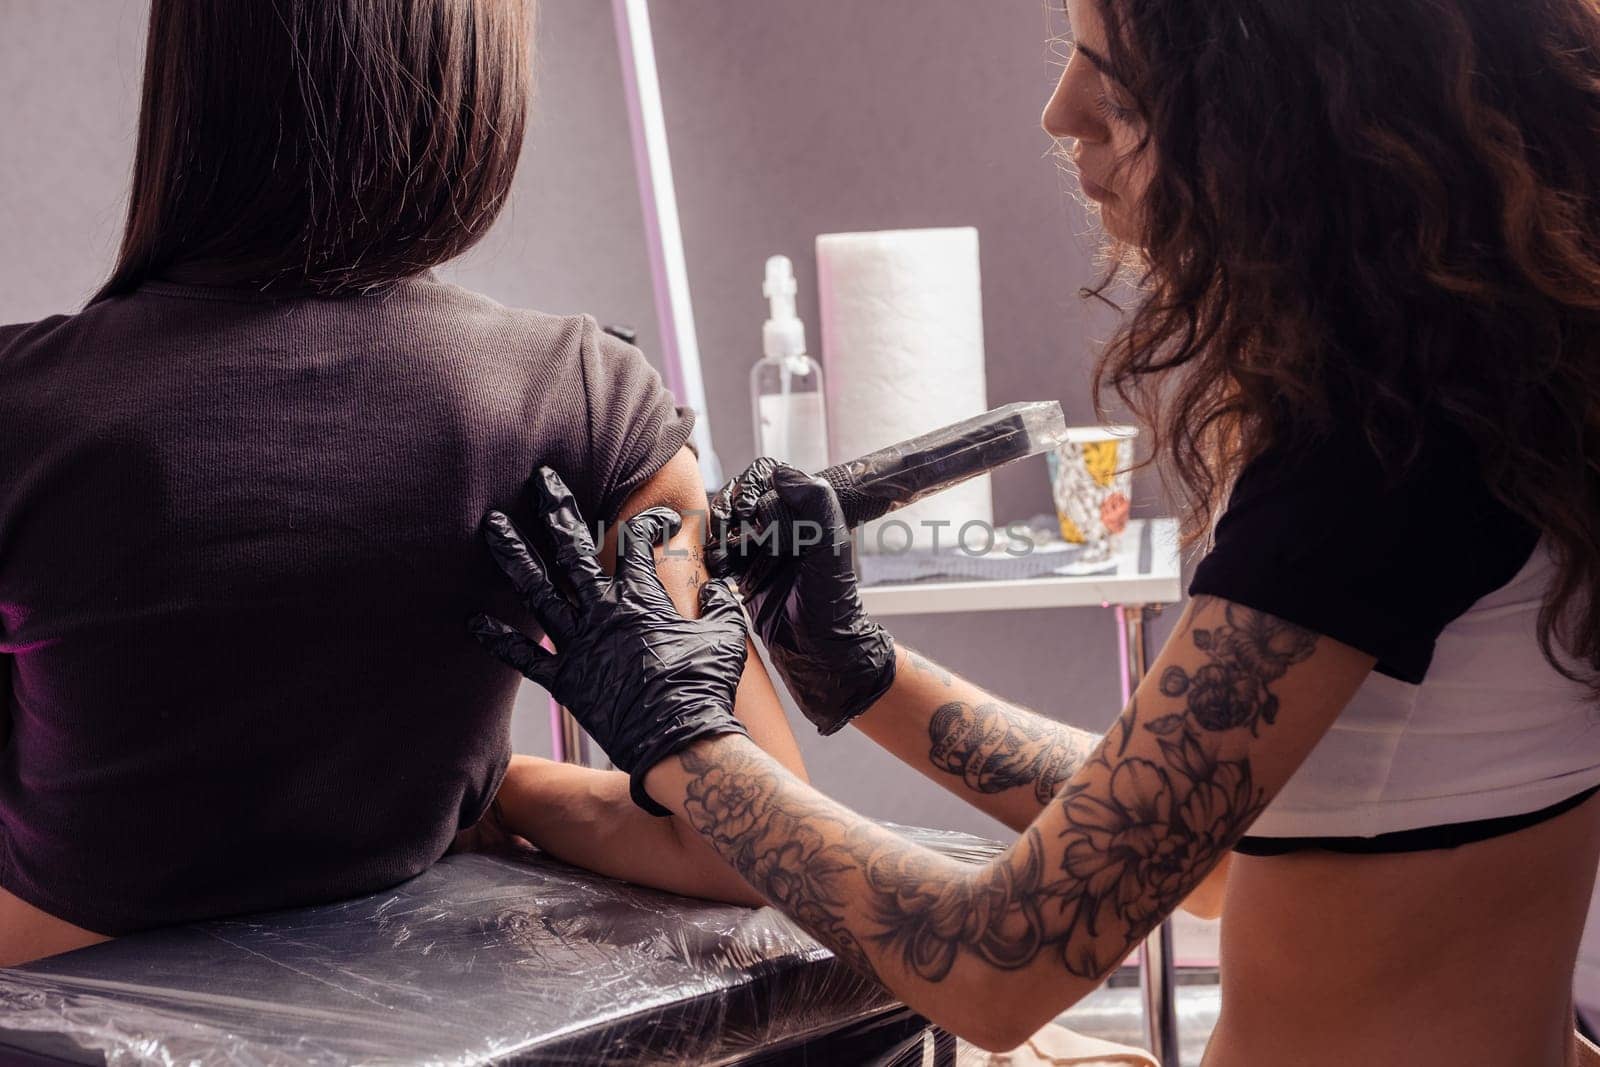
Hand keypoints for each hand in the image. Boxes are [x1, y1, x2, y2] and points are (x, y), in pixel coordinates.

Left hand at [468, 467, 750, 814]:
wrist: (680, 743)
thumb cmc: (705, 688)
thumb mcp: (724, 637)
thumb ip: (719, 606)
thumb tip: (719, 590)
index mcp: (641, 600)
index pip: (637, 545)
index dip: (646, 525)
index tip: (654, 520)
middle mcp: (603, 614)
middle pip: (573, 550)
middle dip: (556, 510)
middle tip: (540, 479)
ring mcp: (579, 646)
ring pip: (537, 591)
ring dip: (513, 556)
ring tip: (492, 526)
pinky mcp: (565, 681)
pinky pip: (523, 657)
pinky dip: (498, 640)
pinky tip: (472, 621)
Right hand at [709, 460, 894, 734]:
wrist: (817, 653)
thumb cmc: (831, 603)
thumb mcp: (830, 548)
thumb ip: (816, 503)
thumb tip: (780, 471)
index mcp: (805, 513)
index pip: (768, 477)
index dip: (750, 486)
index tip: (747, 509)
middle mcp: (782, 527)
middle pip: (739, 498)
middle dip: (728, 511)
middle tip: (733, 535)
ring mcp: (761, 550)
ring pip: (725, 524)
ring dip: (718, 535)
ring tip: (726, 554)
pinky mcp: (744, 573)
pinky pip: (719, 553)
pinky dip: (714, 556)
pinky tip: (721, 569)